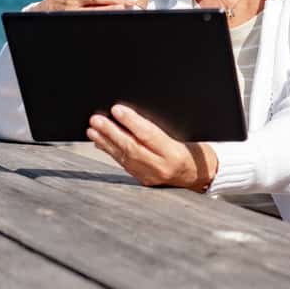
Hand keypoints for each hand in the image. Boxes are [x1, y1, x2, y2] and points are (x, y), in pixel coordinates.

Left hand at [87, 104, 217, 191]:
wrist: (196, 174)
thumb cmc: (190, 149)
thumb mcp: (182, 133)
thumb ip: (158, 127)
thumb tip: (133, 112)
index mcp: (174, 152)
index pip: (149, 135)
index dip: (131, 121)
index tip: (116, 109)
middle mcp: (161, 166)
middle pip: (132, 147)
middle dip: (111, 132)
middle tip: (96, 120)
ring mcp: (151, 175)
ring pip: (124, 157)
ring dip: (106, 141)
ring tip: (93, 129)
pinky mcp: (143, 179)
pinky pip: (123, 164)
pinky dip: (110, 151)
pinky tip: (100, 141)